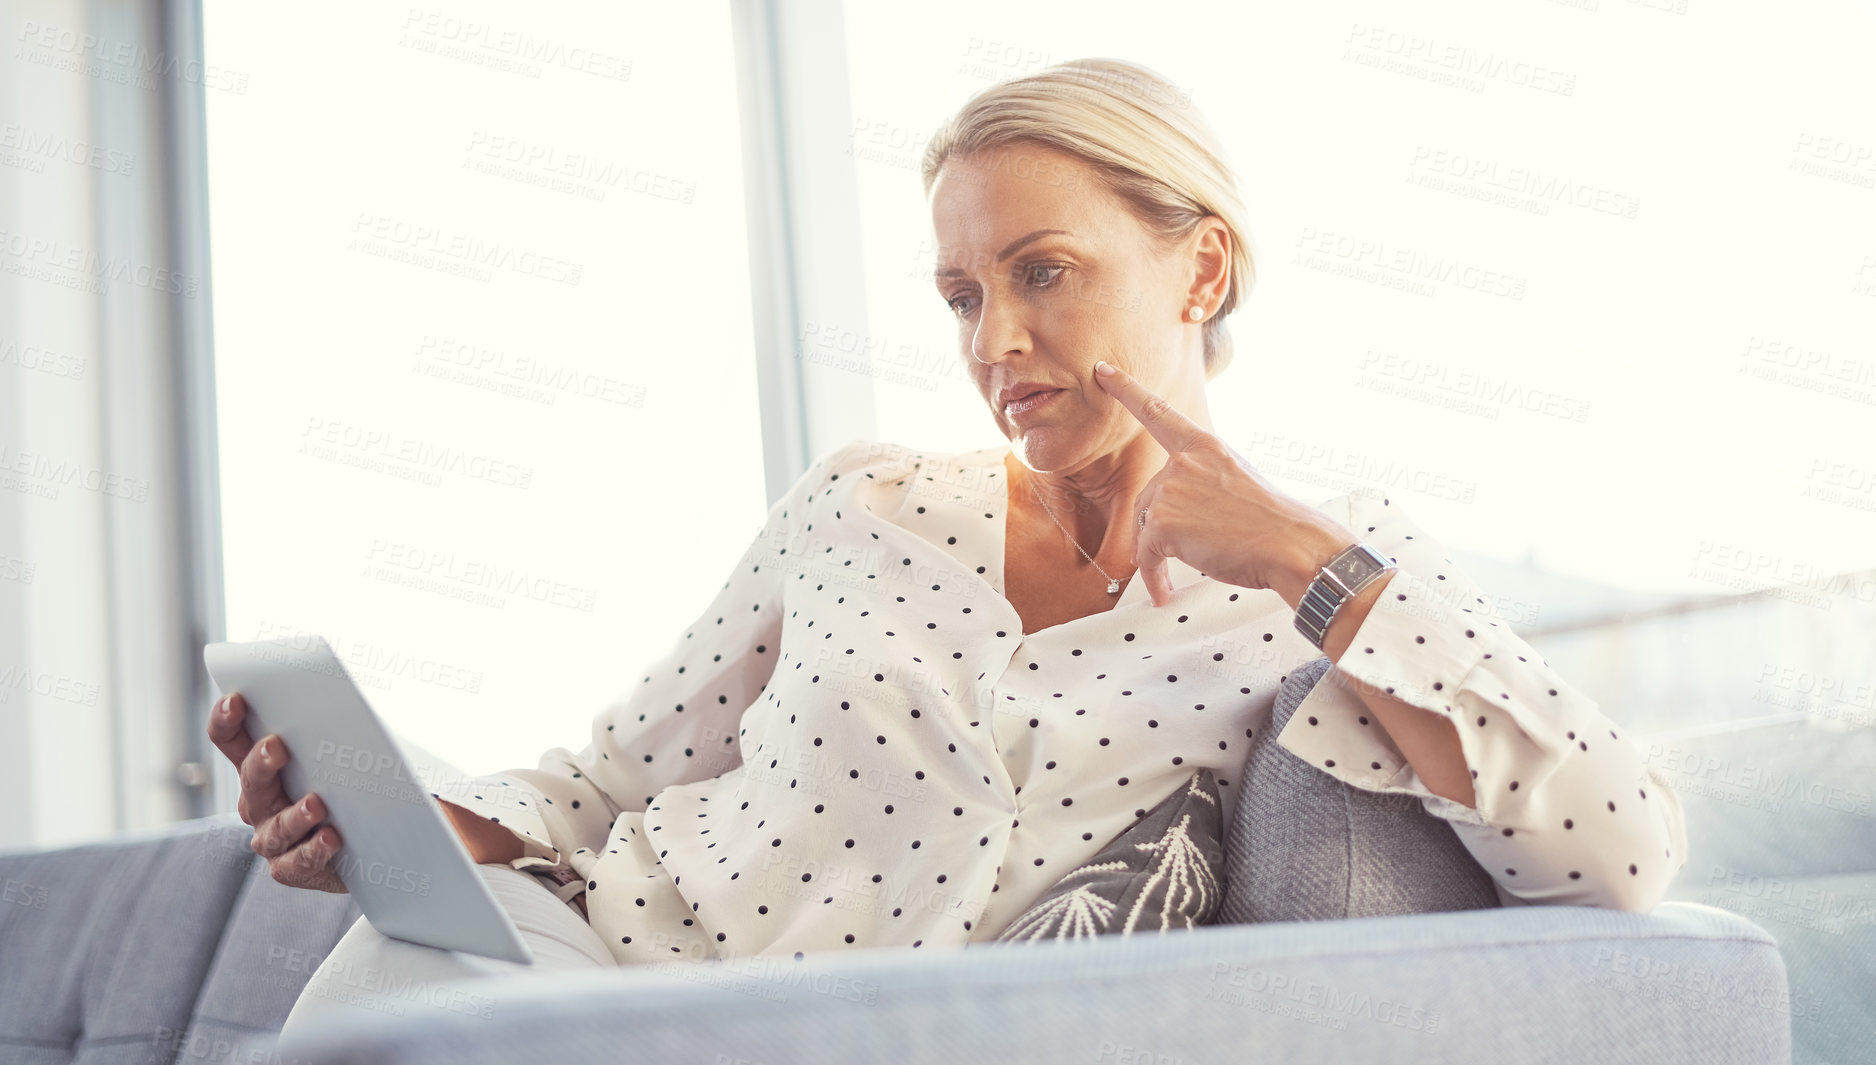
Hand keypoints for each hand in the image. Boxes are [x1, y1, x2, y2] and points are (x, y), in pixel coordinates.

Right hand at [206, 692, 346, 892]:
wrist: (381, 836)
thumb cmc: (360, 781)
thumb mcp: (352, 747)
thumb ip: (339, 726)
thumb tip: (342, 698)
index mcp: (264, 764)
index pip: (231, 739)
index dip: (226, 719)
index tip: (236, 699)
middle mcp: (260, 801)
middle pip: (250, 781)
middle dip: (261, 762)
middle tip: (276, 746)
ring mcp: (272, 837)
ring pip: (275, 827)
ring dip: (295, 814)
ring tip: (318, 803)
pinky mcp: (292, 868)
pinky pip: (297, 862)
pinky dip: (314, 850)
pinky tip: (331, 838)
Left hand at [1093, 360, 1354, 605]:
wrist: (1290, 544)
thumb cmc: (1271, 522)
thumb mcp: (1237, 481)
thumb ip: (1202, 482)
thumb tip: (1173, 513)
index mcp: (1206, 446)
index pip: (1158, 411)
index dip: (1126, 389)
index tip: (1102, 371)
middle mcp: (1184, 462)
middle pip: (1149, 497)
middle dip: (1164, 526)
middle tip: (1200, 545)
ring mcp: (1172, 490)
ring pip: (1147, 527)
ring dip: (1162, 552)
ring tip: (1197, 563)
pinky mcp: (1163, 523)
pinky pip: (1145, 556)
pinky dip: (1153, 576)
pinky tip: (1164, 591)